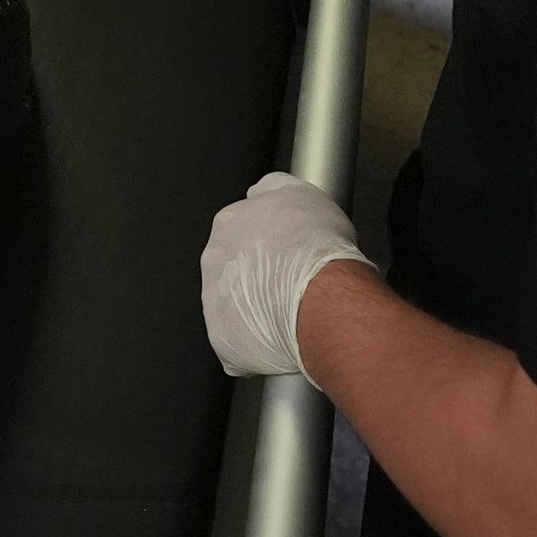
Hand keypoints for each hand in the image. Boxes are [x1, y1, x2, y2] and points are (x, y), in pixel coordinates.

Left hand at [202, 171, 372, 377]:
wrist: (322, 295)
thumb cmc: (317, 246)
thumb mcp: (301, 193)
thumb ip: (274, 190)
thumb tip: (263, 193)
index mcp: (229, 223)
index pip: (242, 234)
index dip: (269, 247)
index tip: (287, 255)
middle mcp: (213, 260)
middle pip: (233, 270)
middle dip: (257, 279)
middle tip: (290, 286)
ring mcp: (213, 302)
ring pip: (234, 308)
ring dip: (257, 312)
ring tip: (290, 315)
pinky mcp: (222, 340)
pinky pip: (237, 345)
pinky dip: (258, 345)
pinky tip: (282, 339)